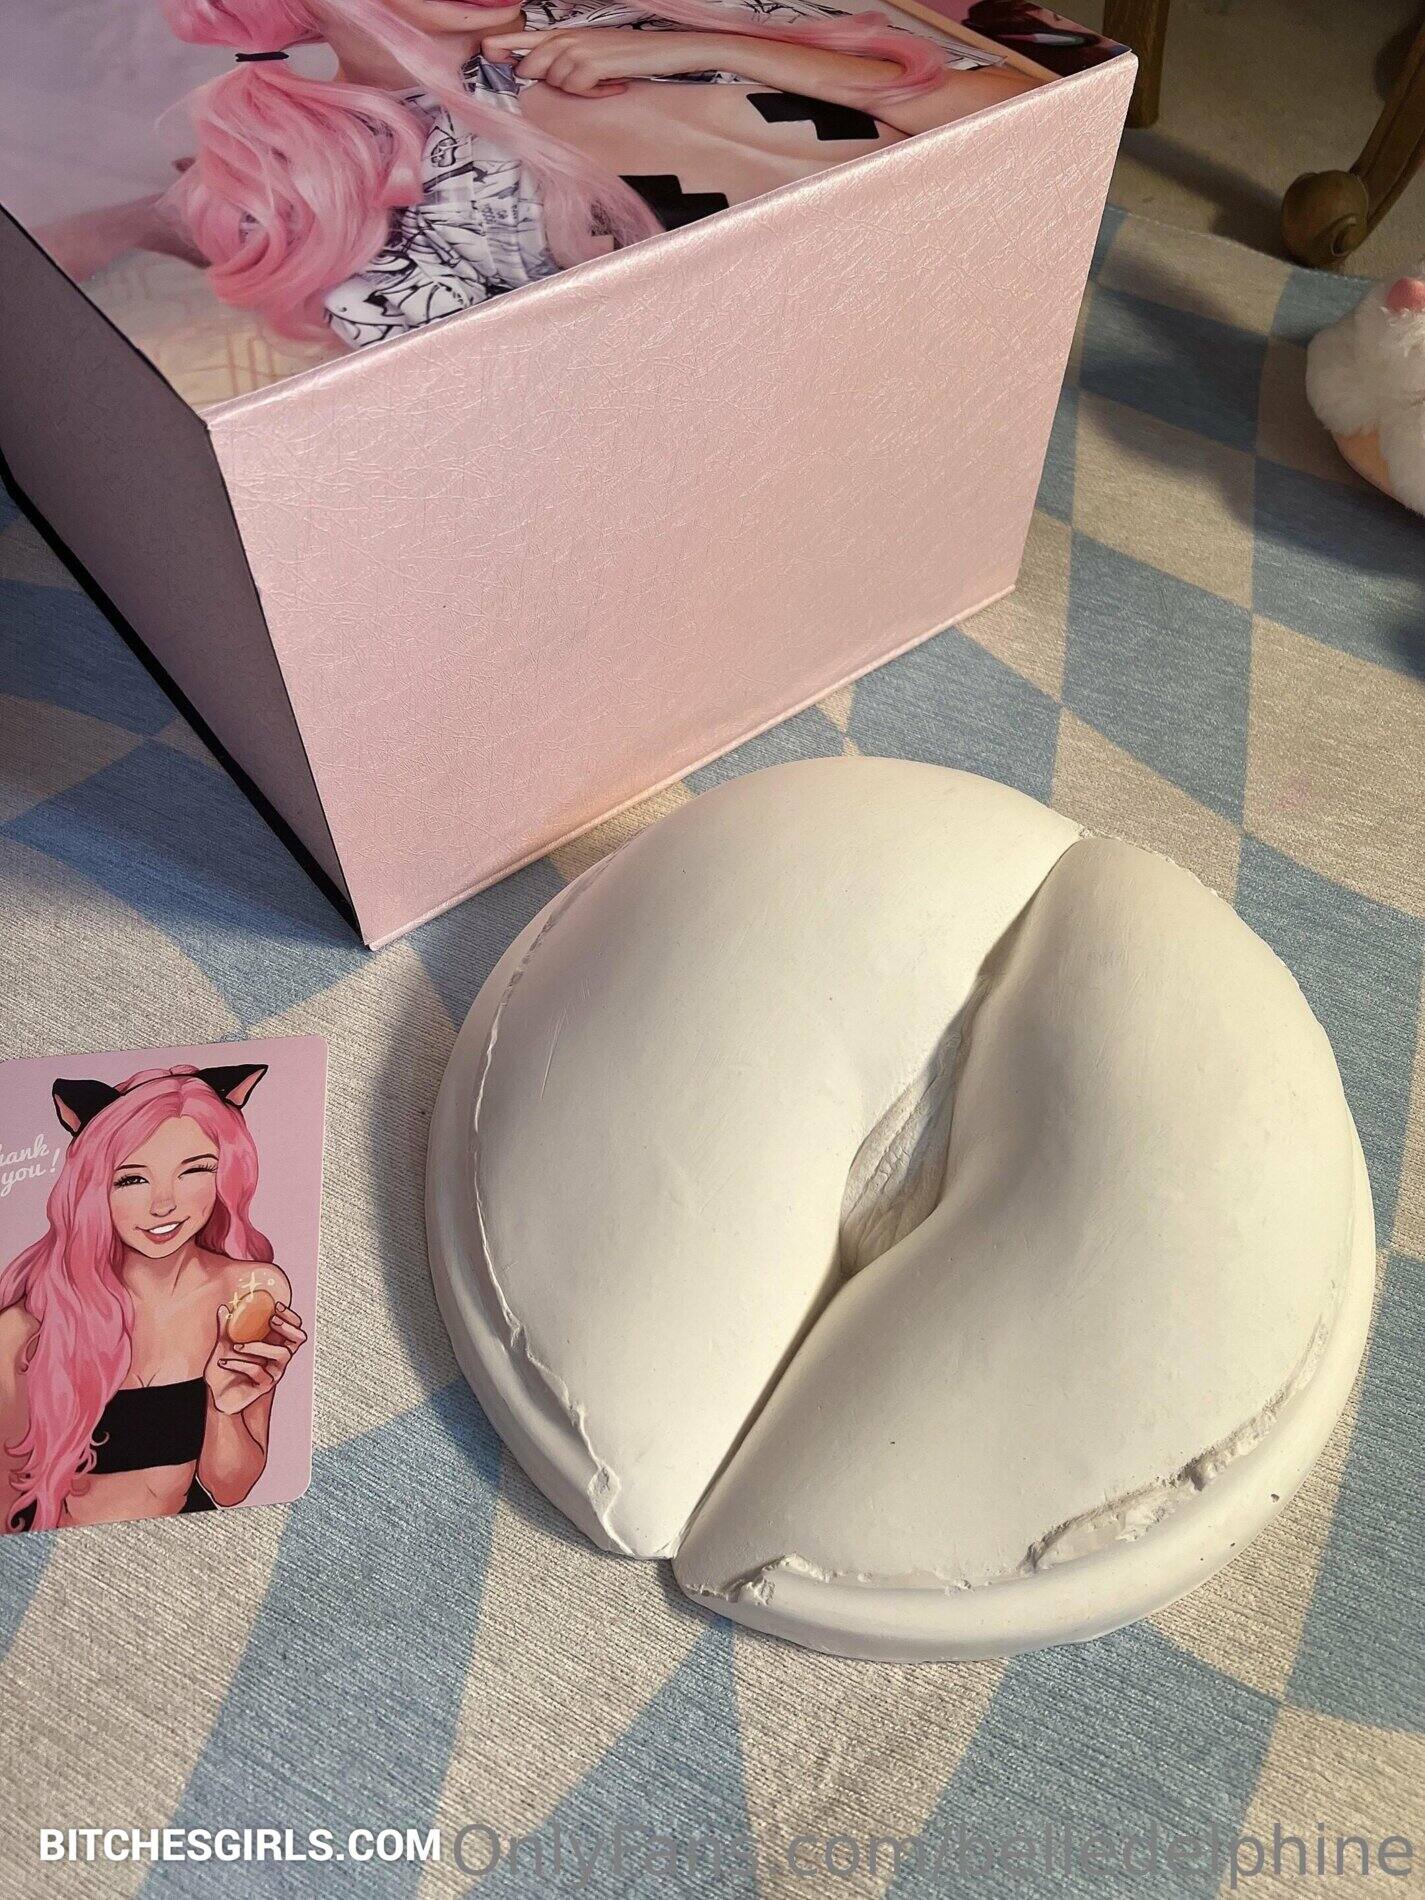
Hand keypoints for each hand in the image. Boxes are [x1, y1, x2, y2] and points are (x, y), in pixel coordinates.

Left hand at [204, 1301, 307, 1415]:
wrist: (215, 1394)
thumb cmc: (224, 1369)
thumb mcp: (223, 1345)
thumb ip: (225, 1327)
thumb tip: (223, 1308)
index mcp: (272, 1344)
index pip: (292, 1327)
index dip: (289, 1315)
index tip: (276, 1305)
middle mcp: (278, 1357)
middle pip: (298, 1339)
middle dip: (288, 1326)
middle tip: (272, 1320)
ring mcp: (273, 1372)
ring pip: (282, 1354)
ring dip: (259, 1346)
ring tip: (237, 1346)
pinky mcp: (265, 1386)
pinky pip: (258, 1370)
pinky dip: (239, 1364)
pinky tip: (223, 1362)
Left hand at [483, 26, 734, 95]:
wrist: (667, 50)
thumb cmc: (633, 55)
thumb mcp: (597, 53)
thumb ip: (570, 60)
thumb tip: (547, 75)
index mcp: (569, 32)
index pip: (529, 38)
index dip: (505, 45)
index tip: (487, 50)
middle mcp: (569, 36)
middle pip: (535, 65)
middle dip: (549, 80)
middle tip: (586, 82)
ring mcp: (578, 48)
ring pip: (557, 81)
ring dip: (580, 89)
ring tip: (607, 83)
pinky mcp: (590, 64)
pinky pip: (576, 88)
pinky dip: (593, 93)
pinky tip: (614, 86)